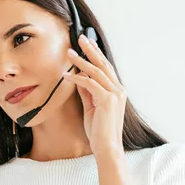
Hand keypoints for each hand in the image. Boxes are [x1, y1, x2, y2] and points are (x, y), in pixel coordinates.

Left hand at [62, 34, 126, 159]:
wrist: (106, 147)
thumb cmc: (99, 130)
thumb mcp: (91, 107)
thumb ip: (87, 92)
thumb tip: (78, 78)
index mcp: (117, 91)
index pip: (105, 68)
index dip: (96, 54)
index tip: (86, 44)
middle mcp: (118, 90)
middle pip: (103, 64)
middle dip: (91, 50)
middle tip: (80, 38)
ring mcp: (115, 94)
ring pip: (96, 72)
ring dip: (81, 61)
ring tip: (69, 53)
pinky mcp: (108, 100)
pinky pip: (90, 84)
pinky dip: (77, 78)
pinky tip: (66, 75)